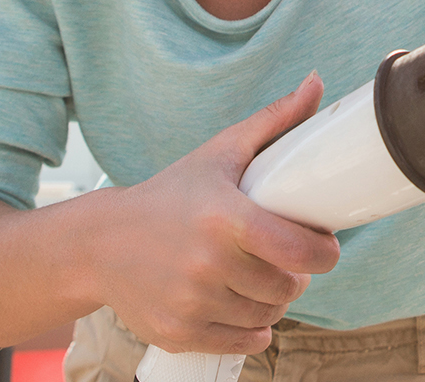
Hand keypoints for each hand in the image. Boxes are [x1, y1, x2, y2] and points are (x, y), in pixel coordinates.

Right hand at [91, 73, 341, 354]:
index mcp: (225, 218)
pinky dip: (251, 328)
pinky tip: (243, 305)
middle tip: (286, 260)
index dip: (325, 252)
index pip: (302, 251)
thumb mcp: (219, 154)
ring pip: (268, 316)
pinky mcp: (179, 333)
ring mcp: (191, 303)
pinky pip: (243, 342)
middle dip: (296, 275)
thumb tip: (317, 82)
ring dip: (274, 301)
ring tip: (262, 279)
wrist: (99, 243)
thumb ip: (274, 121)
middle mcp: (208, 265)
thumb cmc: (170, 195)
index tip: (323, 245)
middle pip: (289, 287)